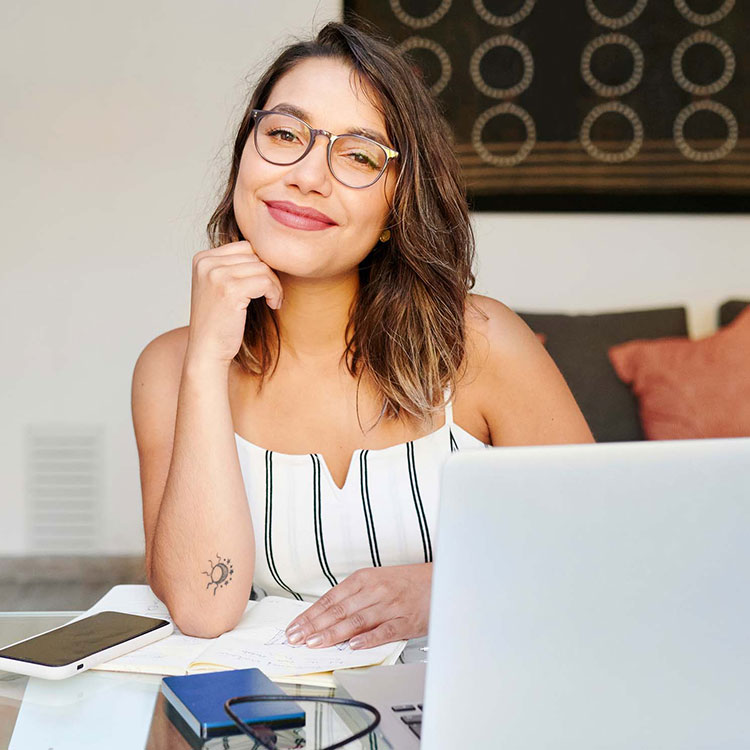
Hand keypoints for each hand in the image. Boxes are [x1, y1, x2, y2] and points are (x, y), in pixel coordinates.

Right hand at [186, 241, 283, 364]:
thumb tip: (269, 250)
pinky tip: (272, 305)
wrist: (207, 351)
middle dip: (269, 274)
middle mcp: (206, 263)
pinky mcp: (229, 290)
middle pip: (254, 254)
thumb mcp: (221, 287)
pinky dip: (275, 293)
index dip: (260, 265)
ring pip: (262, 267)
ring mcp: (216, 275)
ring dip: (274, 285)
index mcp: (202, 259)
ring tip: (272, 301)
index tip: (264, 285)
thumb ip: (235, 267)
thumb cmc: (219, 322)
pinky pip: (265, 281)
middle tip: (272, 294)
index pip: (245, 247)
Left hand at [285, 564, 431, 649]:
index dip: (310, 614)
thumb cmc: (406, 582)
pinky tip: (354, 646)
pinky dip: (368, 639)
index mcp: (364, 579)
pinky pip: (384, 631)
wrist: (439, 580)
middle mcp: (375, 590)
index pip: (330, 599)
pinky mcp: (405, 621)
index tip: (294, 627)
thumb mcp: (376, 581)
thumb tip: (325, 616)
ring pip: (357, 620)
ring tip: (316, 643)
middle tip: (296, 638)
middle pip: (339, 610)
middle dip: (314, 626)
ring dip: (334, 633)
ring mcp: (390, 606)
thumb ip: (353, 597)